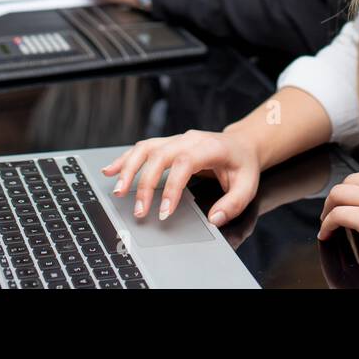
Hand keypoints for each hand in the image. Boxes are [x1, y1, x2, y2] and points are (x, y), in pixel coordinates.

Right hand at [100, 130, 260, 225]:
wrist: (241, 144)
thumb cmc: (242, 165)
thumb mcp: (248, 186)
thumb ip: (232, 204)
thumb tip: (213, 219)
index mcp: (210, 147)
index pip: (185, 162)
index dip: (172, 187)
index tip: (164, 212)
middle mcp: (190, 139)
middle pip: (160, 155)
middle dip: (146, 183)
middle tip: (140, 211)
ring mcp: (177, 139)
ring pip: (147, 148)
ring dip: (129, 168)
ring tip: (119, 191)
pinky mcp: (167, 143)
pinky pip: (143, 148)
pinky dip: (125, 159)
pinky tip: (111, 170)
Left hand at [318, 159, 358, 284]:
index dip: (356, 191)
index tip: (353, 203)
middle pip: (349, 182)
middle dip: (339, 197)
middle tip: (333, 211)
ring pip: (337, 194)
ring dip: (328, 209)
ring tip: (326, 222)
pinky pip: (336, 216)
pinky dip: (326, 225)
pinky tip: (326, 235)